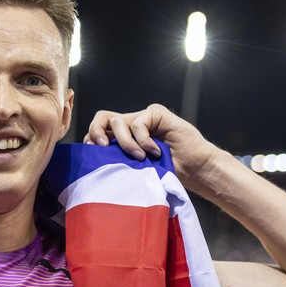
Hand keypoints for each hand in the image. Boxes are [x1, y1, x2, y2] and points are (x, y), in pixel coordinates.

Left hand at [83, 103, 218, 189]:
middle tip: (103, 148)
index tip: (94, 157)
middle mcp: (130, 125)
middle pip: (101, 118)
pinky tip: (154, 152)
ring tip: (140, 158)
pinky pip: (138, 124)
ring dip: (126, 143)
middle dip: (96, 132)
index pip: (97, 131)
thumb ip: (116, 161)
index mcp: (122, 138)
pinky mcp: (156, 113)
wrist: (194, 169)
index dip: (91, 140)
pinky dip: (143, 141)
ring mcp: (143, 117)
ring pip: (118, 121)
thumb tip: (91, 163)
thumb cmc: (165, 173)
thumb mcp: (133, 169)